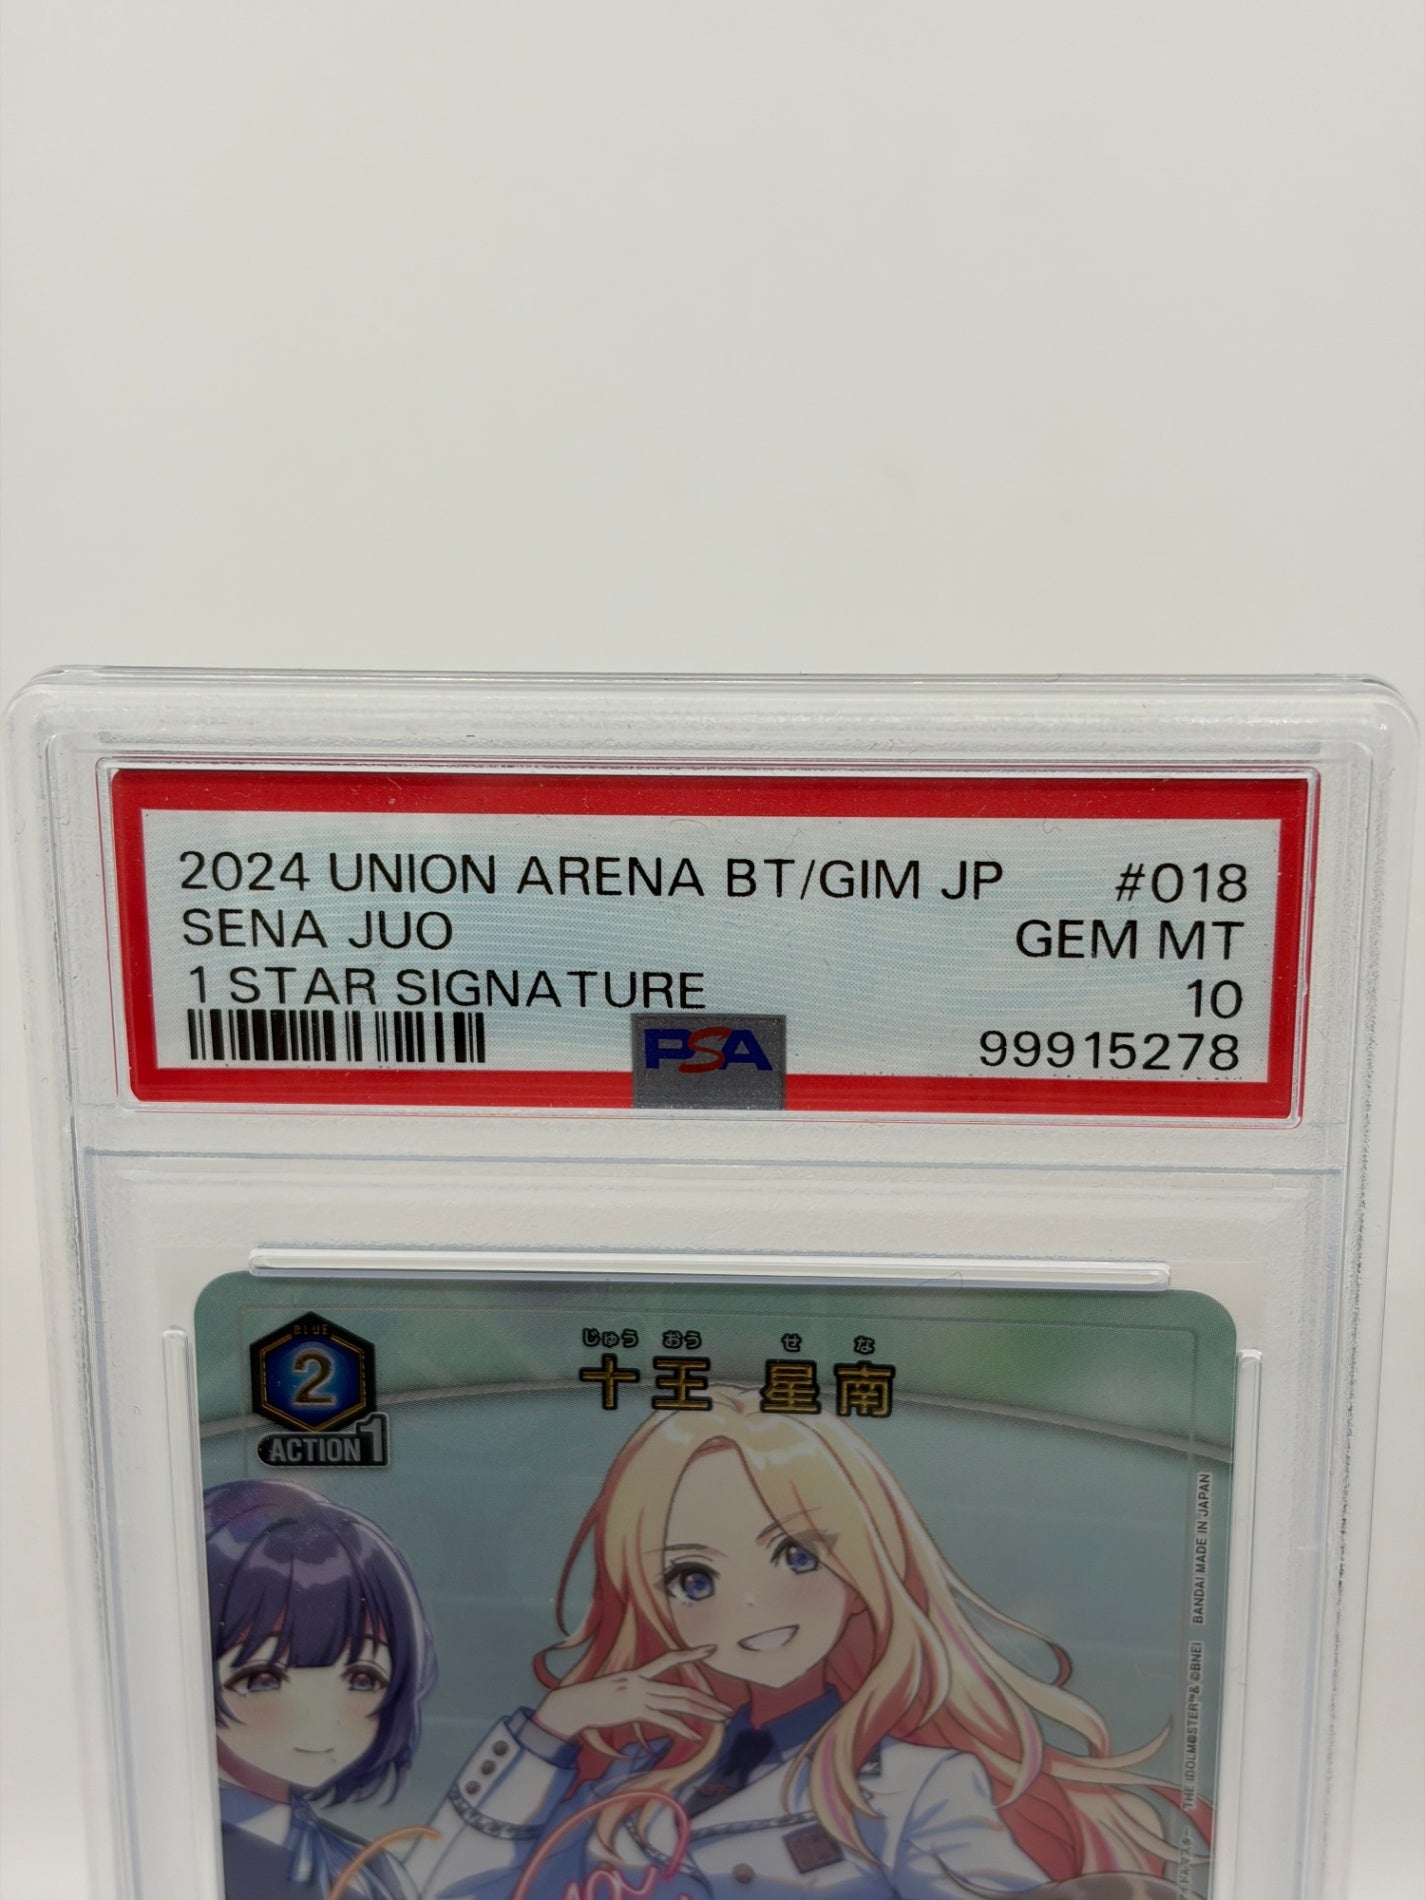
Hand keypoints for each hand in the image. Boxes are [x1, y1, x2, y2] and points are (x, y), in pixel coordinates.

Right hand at [534, 1645, 729, 1742]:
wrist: (574, 1703)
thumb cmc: (592, 1698)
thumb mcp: (616, 1687)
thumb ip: (633, 1691)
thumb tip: (646, 1700)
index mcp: (639, 1673)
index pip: (670, 1658)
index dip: (692, 1653)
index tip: (712, 1649)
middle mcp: (643, 1681)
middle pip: (683, 1690)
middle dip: (708, 1700)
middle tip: (727, 1709)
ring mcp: (640, 1696)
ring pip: (679, 1702)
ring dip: (703, 1712)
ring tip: (721, 1719)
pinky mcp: (635, 1711)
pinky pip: (664, 1720)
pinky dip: (682, 1728)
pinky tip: (696, 1736)